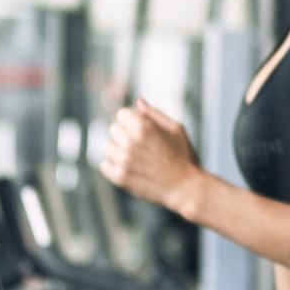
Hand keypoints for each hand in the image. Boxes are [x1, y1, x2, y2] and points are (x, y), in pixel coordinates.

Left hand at [99, 97, 204, 219]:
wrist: (186, 188)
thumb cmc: (184, 156)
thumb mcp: (176, 129)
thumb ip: (154, 113)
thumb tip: (138, 101)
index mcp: (144, 127)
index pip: (121, 114)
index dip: (131, 120)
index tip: (141, 130)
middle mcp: (131, 142)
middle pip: (113, 129)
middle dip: (124, 134)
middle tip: (140, 145)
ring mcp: (124, 161)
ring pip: (106, 147)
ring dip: (117, 150)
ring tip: (133, 157)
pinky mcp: (120, 177)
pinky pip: (104, 165)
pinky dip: (112, 166)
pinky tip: (128, 167)